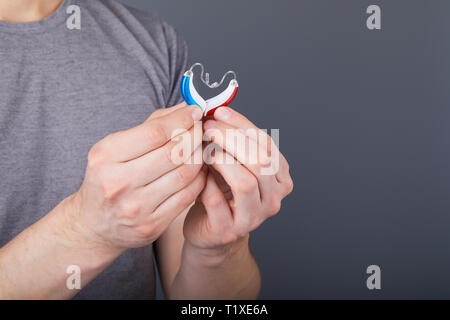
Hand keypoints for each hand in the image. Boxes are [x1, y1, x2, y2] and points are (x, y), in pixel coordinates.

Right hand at [66, 103, 206, 249]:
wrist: (94, 224)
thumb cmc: (108, 178)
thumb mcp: (116, 147)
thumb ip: (151, 125)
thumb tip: (185, 107)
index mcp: (105, 156)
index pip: (154, 132)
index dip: (181, 119)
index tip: (195, 111)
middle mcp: (118, 182)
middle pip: (173, 152)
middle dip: (194, 136)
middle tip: (202, 129)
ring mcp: (136, 207)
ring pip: (185, 174)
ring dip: (199, 156)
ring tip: (201, 147)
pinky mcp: (152, 225)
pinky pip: (187, 196)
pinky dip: (199, 179)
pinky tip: (199, 170)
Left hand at [183, 107, 292, 252]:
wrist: (209, 228)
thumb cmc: (221, 191)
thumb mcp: (234, 163)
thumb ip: (233, 140)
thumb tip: (216, 108)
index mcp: (280, 177)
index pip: (266, 144)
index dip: (241, 124)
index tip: (219, 112)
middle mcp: (273, 198)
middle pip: (260, 161)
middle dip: (231, 138)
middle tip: (207, 128)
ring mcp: (254, 217)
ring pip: (246, 182)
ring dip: (221, 160)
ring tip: (204, 151)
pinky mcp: (229, 230)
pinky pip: (218, 201)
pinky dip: (205, 183)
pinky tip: (199, 174)